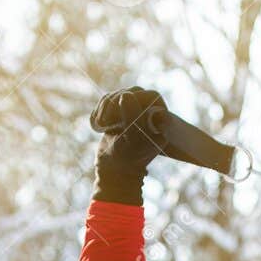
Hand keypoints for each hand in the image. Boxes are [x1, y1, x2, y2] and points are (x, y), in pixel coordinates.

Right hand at [90, 86, 168, 204]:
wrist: (114, 168)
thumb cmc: (127, 157)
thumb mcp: (132, 139)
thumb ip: (132, 117)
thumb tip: (125, 95)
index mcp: (161, 118)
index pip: (151, 96)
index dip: (136, 101)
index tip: (123, 115)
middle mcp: (150, 112)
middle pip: (132, 91)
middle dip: (115, 104)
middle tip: (107, 122)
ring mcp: (134, 110)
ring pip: (118, 94)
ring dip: (105, 109)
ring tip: (103, 126)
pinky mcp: (119, 111)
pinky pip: (107, 100)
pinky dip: (99, 112)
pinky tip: (99, 126)